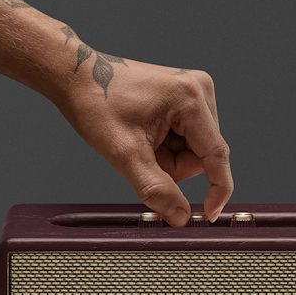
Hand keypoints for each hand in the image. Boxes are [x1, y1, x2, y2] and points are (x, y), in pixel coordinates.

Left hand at [55, 45, 233, 227]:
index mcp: (190, 99)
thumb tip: (182, 217)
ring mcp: (194, 91)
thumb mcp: (125, 155)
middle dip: (173, 166)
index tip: (207, 215)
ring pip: (194, 150)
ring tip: (140, 141)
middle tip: (141, 155)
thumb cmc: (96, 105)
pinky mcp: (186, 96)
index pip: (217, 155)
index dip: (216, 190)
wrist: (78, 77)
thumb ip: (156, 190)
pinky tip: (145, 134)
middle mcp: (199, 90)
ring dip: (168, 157)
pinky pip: (187, 138)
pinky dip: (166, 146)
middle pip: (202, 155)